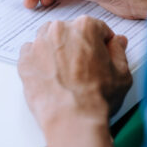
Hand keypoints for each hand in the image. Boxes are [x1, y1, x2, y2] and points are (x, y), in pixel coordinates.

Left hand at [18, 15, 132, 129]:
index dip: (101, 42)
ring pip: (48, 39)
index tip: (101, 52)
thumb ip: (118, 51)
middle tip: (83, 67)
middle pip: (69, 31)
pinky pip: (31, 53)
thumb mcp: (121, 73)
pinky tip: (50, 76)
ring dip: (55, 49)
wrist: (71, 119)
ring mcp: (39, 44)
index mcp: (84, 27)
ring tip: (65, 72)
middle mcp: (59, 30)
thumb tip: (118, 42)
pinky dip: (38, 61)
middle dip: (76, 45)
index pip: (96, 27)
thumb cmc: (96, 98)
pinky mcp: (25, 59)